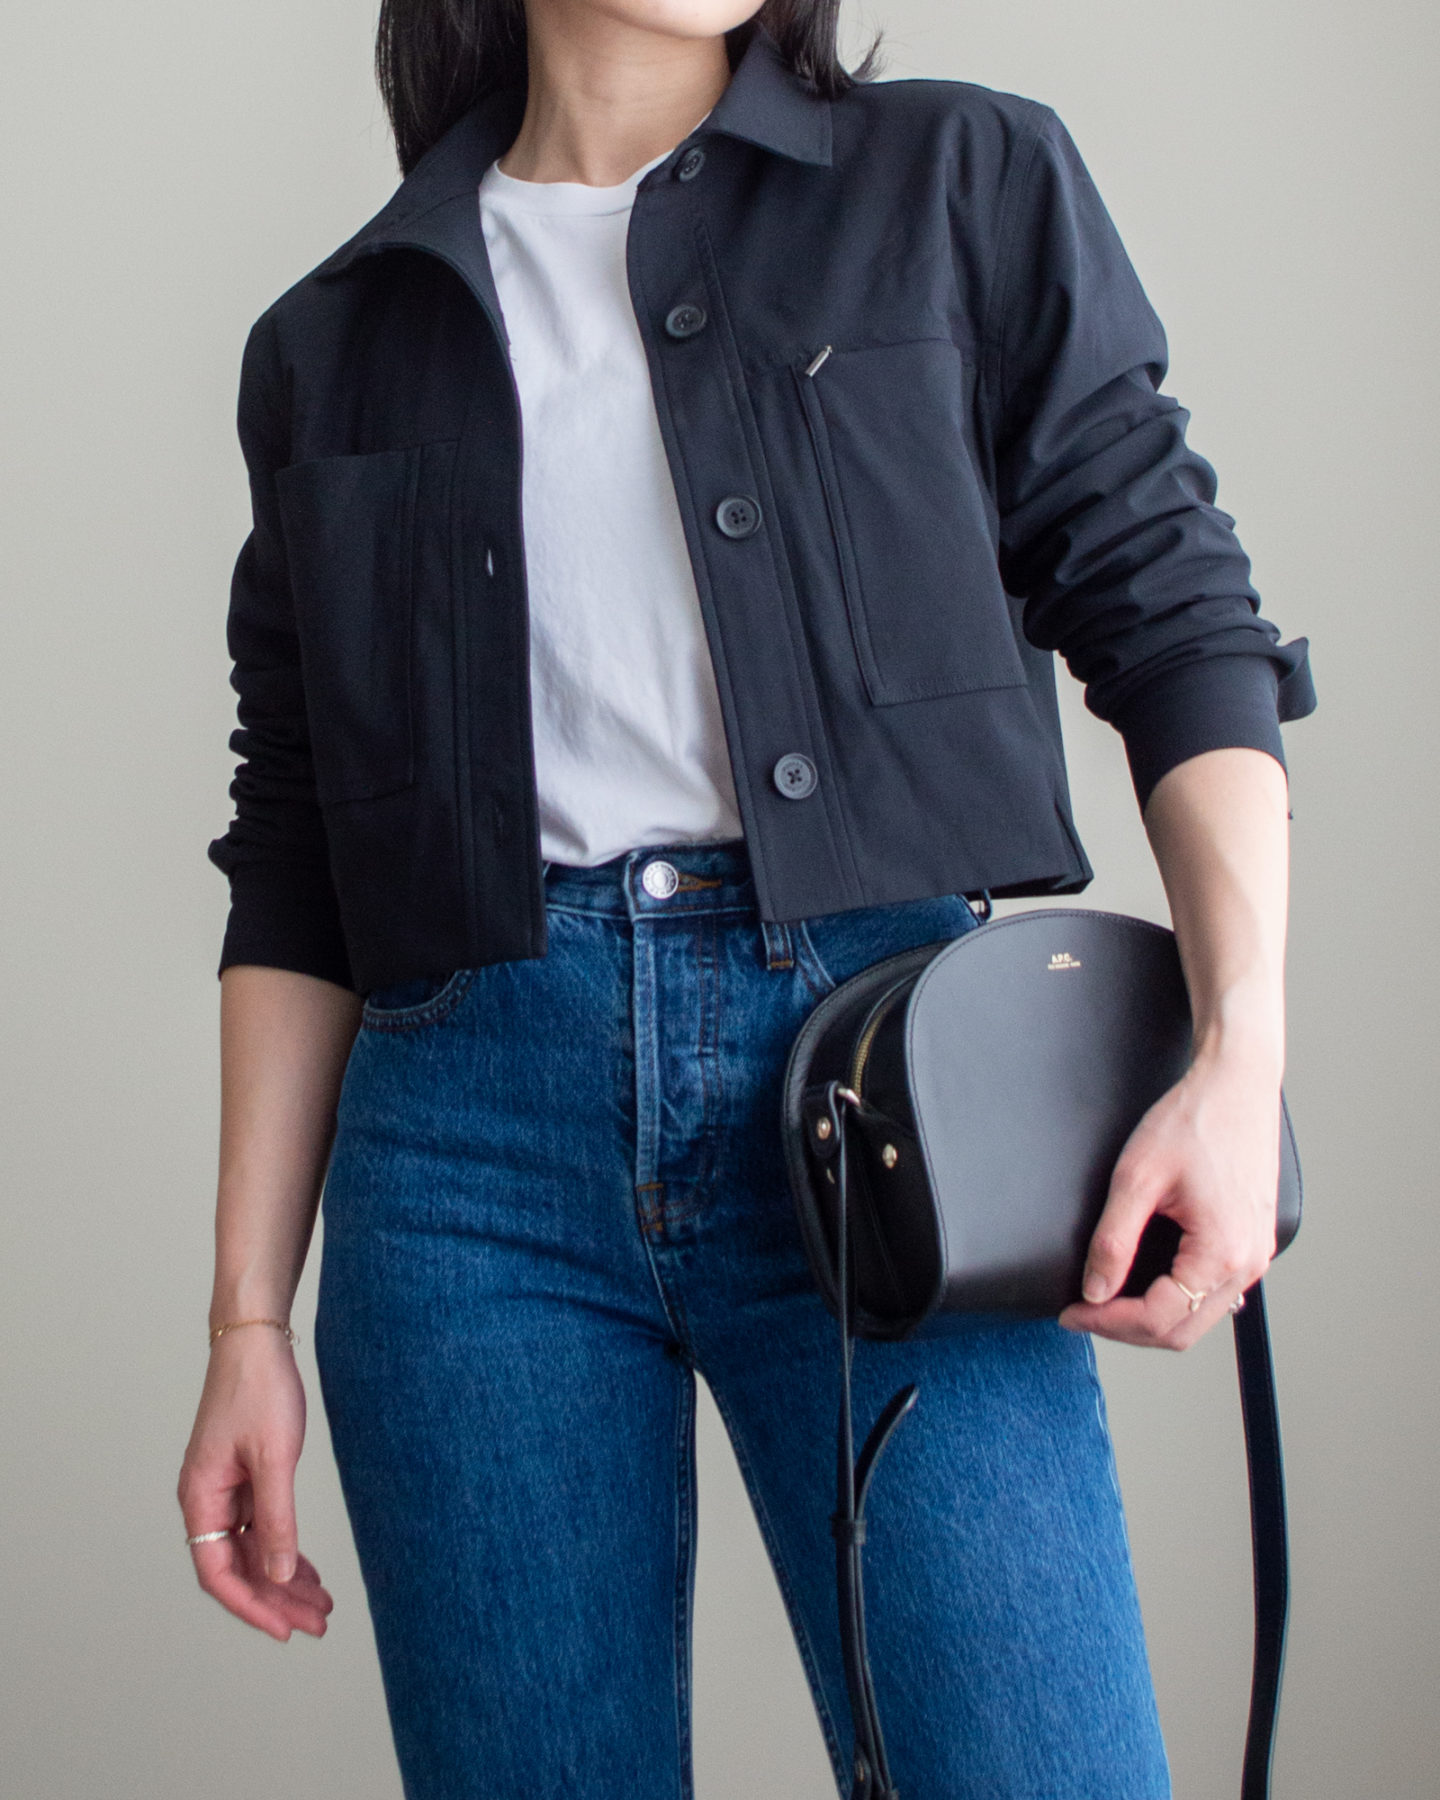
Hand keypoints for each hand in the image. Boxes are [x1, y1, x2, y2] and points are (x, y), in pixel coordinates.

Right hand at [177, 1328, 333, 1639]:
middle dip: (277, 1599)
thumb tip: (276, 1576)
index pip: (218, 1573)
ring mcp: (225, 1489)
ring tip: (321, 1605)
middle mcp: (207, 1499)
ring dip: (284, 1578)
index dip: (251, 1606)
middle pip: (238, 1567)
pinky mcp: (244, 1476)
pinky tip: (307, 1569)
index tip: (285, 1630)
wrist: (256, 1339)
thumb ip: (276, 1519)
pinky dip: (284, 1549)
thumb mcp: (274, 1457)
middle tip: (318, 1624)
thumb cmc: (259, 1390)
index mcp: (201, 1497)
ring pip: (252, 1550)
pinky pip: (260, 1527)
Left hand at [1058, 1042, 1280, 1349]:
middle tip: (1083, 1312)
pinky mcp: (1253, 1242)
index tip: (1071, 1313)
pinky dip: (1178, 1299)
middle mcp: (1248, 1263)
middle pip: (1182, 1331)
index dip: (1107, 1323)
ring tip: (1107, 1300)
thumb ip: (1113, 1241)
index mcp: (1222, 1252)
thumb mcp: (1137, 1177)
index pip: (1159, 1319)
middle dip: (1127, 1329)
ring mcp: (1256, 1255)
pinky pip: (1215, 1293)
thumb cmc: (1194, 1120)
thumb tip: (1095, 1291)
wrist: (1236, 1084)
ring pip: (1200, 1318)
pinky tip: (1146, 1285)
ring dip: (1153, 1318)